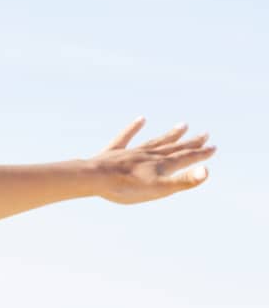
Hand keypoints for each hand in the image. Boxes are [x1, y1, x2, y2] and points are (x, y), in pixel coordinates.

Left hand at [89, 118, 215, 204]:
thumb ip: (183, 181)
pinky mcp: (112, 153)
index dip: (200, 154)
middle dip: (190, 143)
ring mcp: (131, 153)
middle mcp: (148, 155)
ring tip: (183, 125)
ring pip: (154, 141)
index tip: (213, 147)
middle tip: (204, 134)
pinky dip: (133, 128)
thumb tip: (207, 171)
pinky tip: (141, 119)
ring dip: (170, 135)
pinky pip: (125, 137)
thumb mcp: (158, 188)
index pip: (185, 158)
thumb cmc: (126, 187)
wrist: (94, 179)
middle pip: (173, 148)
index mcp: (160, 165)